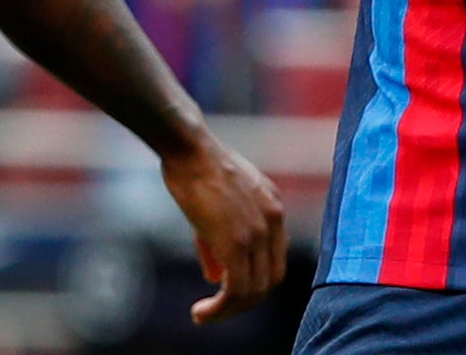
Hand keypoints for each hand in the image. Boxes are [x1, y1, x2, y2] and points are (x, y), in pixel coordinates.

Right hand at [161, 135, 287, 323]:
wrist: (190, 148)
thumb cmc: (197, 169)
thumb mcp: (219, 204)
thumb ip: (220, 241)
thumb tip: (216, 278)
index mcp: (273, 208)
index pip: (275, 260)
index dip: (255, 282)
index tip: (230, 292)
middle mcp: (273, 221)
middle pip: (271, 280)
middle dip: (245, 301)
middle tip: (218, 310)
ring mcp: (258, 232)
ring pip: (254, 291)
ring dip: (229, 311)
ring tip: (204, 316)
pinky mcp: (236, 241)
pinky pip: (236, 289)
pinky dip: (221, 308)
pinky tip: (201, 311)